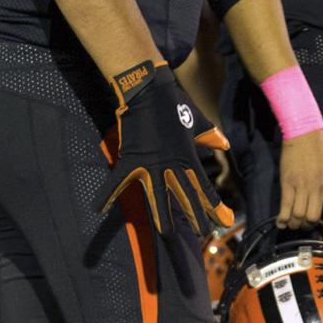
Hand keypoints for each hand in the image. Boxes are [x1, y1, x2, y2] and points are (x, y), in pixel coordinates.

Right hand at [97, 62, 232, 237]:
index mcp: (188, 158)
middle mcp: (172, 165)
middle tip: (202, 234)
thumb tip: (224, 144)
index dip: (215, 206)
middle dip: (195, 217)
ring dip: (162, 217)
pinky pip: (117, 181)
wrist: (148, 88)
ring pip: (157, 197)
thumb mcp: (197, 121)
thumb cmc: (172, 102)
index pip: (204, 188)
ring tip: (166, 235)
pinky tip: (98, 210)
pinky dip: (106, 194)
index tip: (225, 221)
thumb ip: (210, 136)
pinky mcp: (131, 159)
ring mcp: (151, 164)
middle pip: (185, 197)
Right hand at [277, 130, 322, 233]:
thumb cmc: (317, 152)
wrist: (303, 134)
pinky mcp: (288, 183)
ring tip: (292, 222)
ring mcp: (303, 186)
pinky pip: (286, 207)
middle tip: (303, 224)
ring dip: (294, 223)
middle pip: (313, 218)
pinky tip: (281, 222)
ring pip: (299, 216)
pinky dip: (283, 219)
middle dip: (307, 225)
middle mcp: (319, 188)